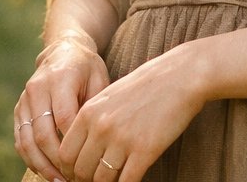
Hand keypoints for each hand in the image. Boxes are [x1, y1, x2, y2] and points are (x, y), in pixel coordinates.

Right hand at [15, 33, 110, 180]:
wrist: (63, 50)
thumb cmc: (87, 67)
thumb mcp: (99, 78)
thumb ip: (95, 106)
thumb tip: (95, 141)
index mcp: (60, 78)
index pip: (64, 118)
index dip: (73, 143)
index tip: (87, 161)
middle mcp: (37, 89)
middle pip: (42, 132)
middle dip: (57, 160)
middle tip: (72, 178)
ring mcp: (24, 100)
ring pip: (27, 140)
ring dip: (42, 165)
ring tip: (58, 181)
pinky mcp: (18, 109)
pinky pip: (20, 139)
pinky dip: (31, 158)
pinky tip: (46, 171)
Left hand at [56, 41, 209, 181]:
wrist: (181, 75)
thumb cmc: (148, 85)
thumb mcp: (110, 96)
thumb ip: (93, 120)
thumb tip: (84, 150)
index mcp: (89, 112)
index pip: (65, 154)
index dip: (70, 170)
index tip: (79, 173)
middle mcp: (101, 127)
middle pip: (81, 171)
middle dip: (87, 180)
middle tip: (98, 179)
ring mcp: (123, 139)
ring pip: (102, 180)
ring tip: (115, 179)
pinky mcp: (145, 150)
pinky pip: (126, 181)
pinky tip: (132, 178)